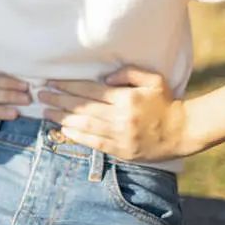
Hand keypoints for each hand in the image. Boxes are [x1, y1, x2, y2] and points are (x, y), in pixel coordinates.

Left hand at [38, 66, 189, 161]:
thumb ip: (128, 73)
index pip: (90, 91)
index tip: (51, 82)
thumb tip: (105, 77)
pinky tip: (63, 129)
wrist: (183, 131)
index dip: (68, 86)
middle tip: (40, 95)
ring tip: (46, 111)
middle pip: (82, 108)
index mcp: (126, 99)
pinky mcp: (122, 151)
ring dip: (62, 118)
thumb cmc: (166, 101)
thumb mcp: (152, 79)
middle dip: (59, 100)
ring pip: (85, 126)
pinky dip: (77, 136)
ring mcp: (121, 136)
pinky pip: (94, 143)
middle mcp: (121, 118)